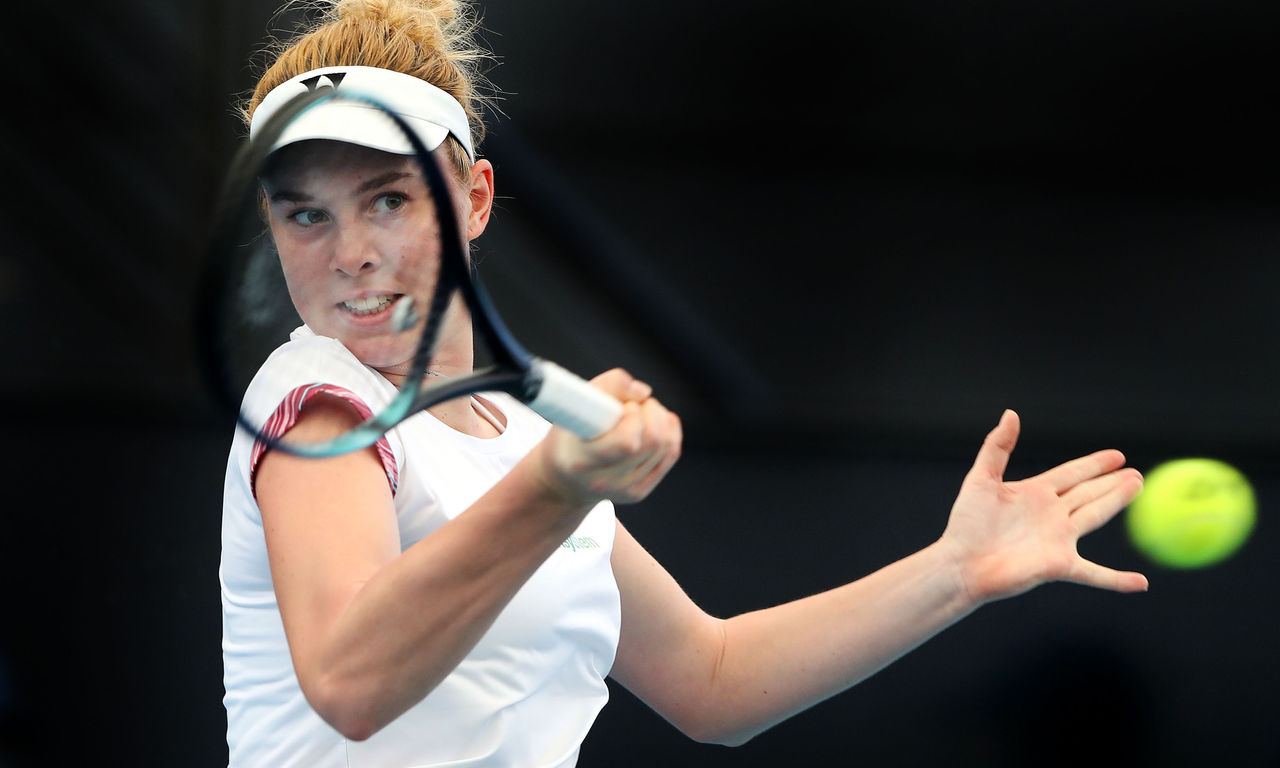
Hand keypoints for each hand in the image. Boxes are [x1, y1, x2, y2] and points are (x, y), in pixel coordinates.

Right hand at [533, 368, 682, 507]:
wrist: (565, 479)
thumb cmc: (571, 434)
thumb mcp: (575, 405)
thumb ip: (608, 386)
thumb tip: (643, 392)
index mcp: (582, 461)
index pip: (626, 442)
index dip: (633, 417)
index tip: (625, 406)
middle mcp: (604, 481)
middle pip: (653, 441)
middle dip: (651, 411)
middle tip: (634, 403)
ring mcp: (624, 490)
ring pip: (665, 446)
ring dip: (660, 419)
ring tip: (641, 411)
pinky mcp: (638, 492)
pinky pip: (670, 454)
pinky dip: (670, 431)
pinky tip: (656, 422)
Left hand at [938, 410, 1148, 604]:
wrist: (959, 564)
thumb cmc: (966, 524)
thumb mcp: (981, 479)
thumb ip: (997, 447)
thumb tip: (1011, 414)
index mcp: (1034, 493)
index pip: (1072, 474)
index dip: (1094, 464)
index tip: (1117, 455)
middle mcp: (1051, 515)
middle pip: (1089, 493)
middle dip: (1112, 483)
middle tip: (1137, 474)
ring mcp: (1058, 540)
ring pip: (1095, 516)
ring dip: (1117, 503)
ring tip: (1137, 487)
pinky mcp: (1059, 565)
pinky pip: (1095, 574)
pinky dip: (1118, 580)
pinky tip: (1140, 583)